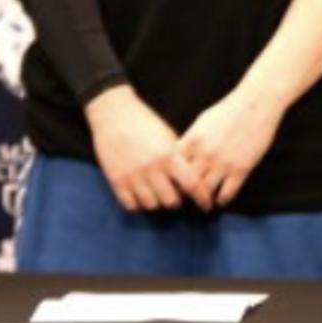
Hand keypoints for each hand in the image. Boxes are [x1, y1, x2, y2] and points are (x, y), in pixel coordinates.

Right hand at [85, 85, 199, 211]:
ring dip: (158, 203)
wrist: (114, 116)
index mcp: (169, 156)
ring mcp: (133, 177)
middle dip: (177, 202)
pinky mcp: (116, 181)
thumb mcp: (168, 137)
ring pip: (151, 205)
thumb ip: (179, 158)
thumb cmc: (145, 123)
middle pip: (171, 201)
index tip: (206, 205)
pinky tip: (143, 197)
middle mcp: (152, 169)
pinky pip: (131, 205)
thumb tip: (191, 178)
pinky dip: (139, 205)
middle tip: (178, 198)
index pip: (192, 184)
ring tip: (159, 196)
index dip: (202, 197)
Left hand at [176, 85, 284, 209]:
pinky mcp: (241, 169)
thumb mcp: (203, 121)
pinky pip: (227, 193)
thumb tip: (182, 154)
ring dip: (204, 201)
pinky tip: (221, 200)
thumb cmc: (230, 108)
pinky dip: (222, 200)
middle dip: (186, 194)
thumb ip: (191, 139)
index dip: (173, 179)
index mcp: (193, 141)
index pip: (174, 169)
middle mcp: (205, 155)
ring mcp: (223, 163)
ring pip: (206, 192)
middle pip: (187, 184)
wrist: (258, 103)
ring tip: (204, 204)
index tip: (175, 186)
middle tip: (187, 200)